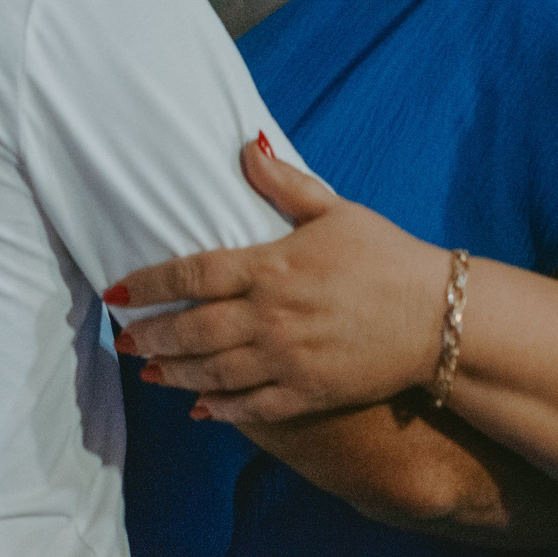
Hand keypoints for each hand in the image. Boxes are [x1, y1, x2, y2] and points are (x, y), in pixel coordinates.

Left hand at [110, 137, 456, 423]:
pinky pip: (253, 406)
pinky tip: (199, 408)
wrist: (440, 317)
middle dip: (152, 335)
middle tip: (124, 339)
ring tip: (149, 371)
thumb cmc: (387, 256)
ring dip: (175, 372)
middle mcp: (272, 315)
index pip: (193, 273)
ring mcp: (289, 358)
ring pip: (214, 371)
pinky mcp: (310, 391)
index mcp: (272, 266)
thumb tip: (246, 147)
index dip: (149, 284)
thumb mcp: (336, 210)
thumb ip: (284, 184)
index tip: (117, 291)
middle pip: (193, 328)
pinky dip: (221, 410)